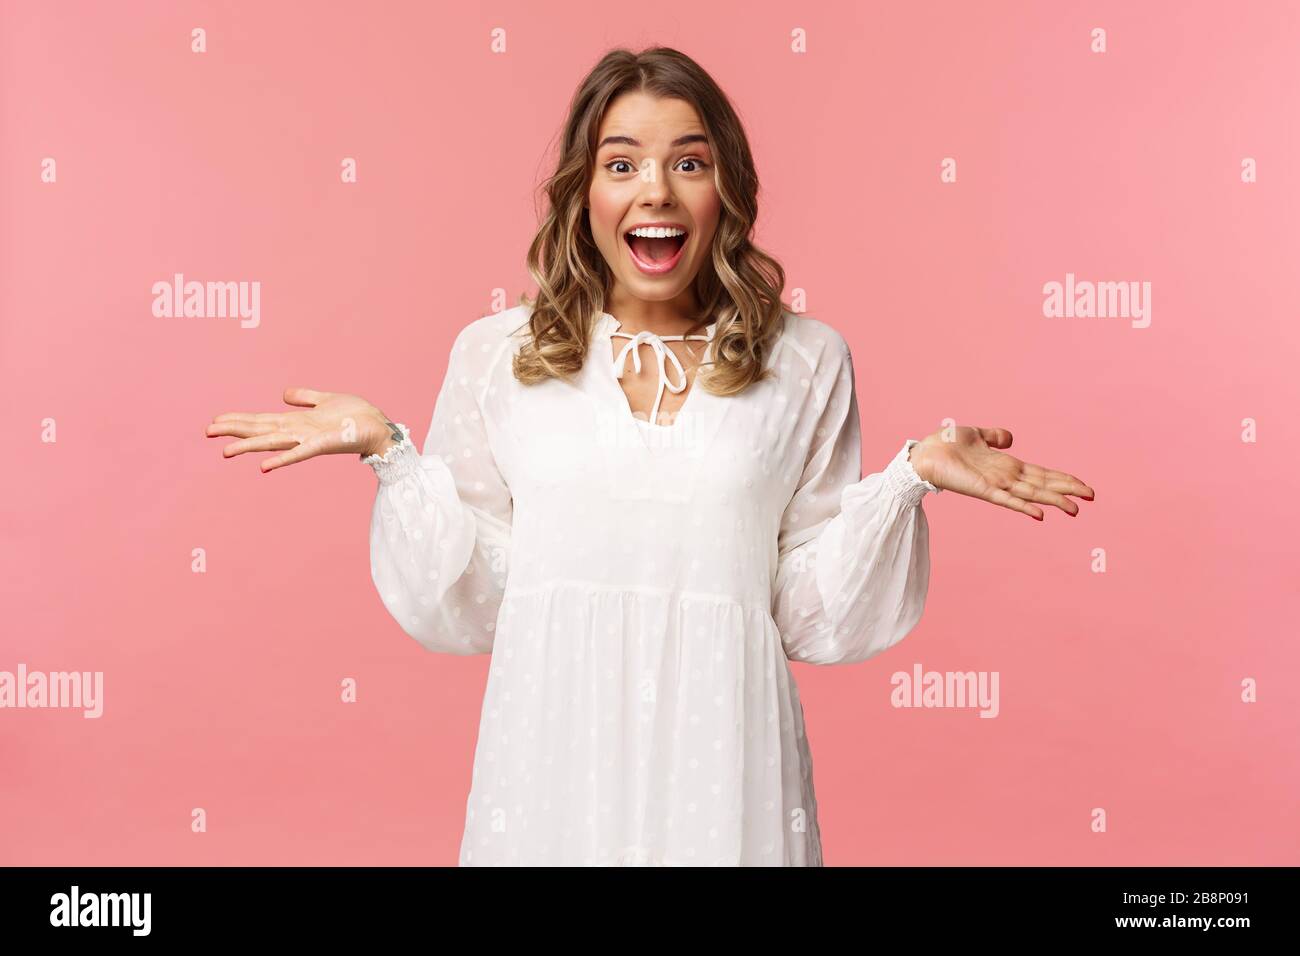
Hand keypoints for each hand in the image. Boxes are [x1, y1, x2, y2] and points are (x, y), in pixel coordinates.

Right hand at [206, 388, 400, 472]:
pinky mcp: (322, 445)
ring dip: (249, 447)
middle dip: (234, 430)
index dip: (239, 419)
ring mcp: (308, 440)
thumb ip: (304, 397)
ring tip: (225, 452)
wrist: (379, 427)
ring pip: (272, 442)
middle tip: (207, 432)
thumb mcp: (326, 399)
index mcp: (297, 421)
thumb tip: (283, 394)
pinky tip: (264, 467)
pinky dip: (282, 459)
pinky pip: (299, 454)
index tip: (216, 420)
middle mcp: (298, 431)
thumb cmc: (356, 415)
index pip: (261, 420)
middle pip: (260, 429)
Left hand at [907, 426, 1093, 520]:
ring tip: (1075, 509)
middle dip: (1068, 490)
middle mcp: (1006, 477)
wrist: (925, 452)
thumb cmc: (947, 444)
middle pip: (1043, 485)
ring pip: (1032, 494)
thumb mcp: (977, 434)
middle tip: (1092, 498)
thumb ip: (996, 437)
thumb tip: (1011, 438)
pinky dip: (1023, 507)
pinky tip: (1040, 515)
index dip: (1063, 479)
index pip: (1042, 474)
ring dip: (1054, 501)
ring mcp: (996, 485)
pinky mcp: (983, 490)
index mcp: (1007, 466)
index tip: (1084, 486)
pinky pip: (1006, 500)